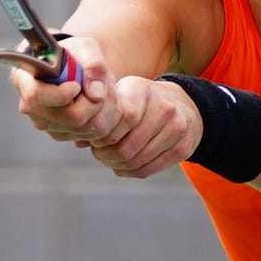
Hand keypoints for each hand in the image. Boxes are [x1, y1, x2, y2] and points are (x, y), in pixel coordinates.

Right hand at [10, 36, 120, 142]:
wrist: (73, 66)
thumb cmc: (73, 53)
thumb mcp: (86, 47)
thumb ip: (93, 64)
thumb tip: (96, 95)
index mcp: (26, 80)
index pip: (37, 96)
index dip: (62, 94)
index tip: (77, 84)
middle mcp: (31, 107)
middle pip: (70, 118)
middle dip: (96, 101)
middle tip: (105, 82)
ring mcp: (45, 124)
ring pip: (85, 129)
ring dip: (105, 109)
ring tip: (104, 88)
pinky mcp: (60, 134)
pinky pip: (91, 136)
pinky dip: (104, 119)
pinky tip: (100, 101)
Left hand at [86, 76, 203, 178]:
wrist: (183, 105)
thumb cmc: (141, 102)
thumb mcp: (122, 95)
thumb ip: (100, 114)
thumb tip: (77, 140)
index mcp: (142, 89)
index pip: (122, 119)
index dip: (103, 135)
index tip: (94, 139)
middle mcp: (164, 107)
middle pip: (126, 146)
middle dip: (106, 155)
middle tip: (99, 153)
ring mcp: (177, 128)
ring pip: (136, 161)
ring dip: (117, 165)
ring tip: (110, 158)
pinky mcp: (183, 147)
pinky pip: (149, 169)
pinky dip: (131, 171)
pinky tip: (124, 165)